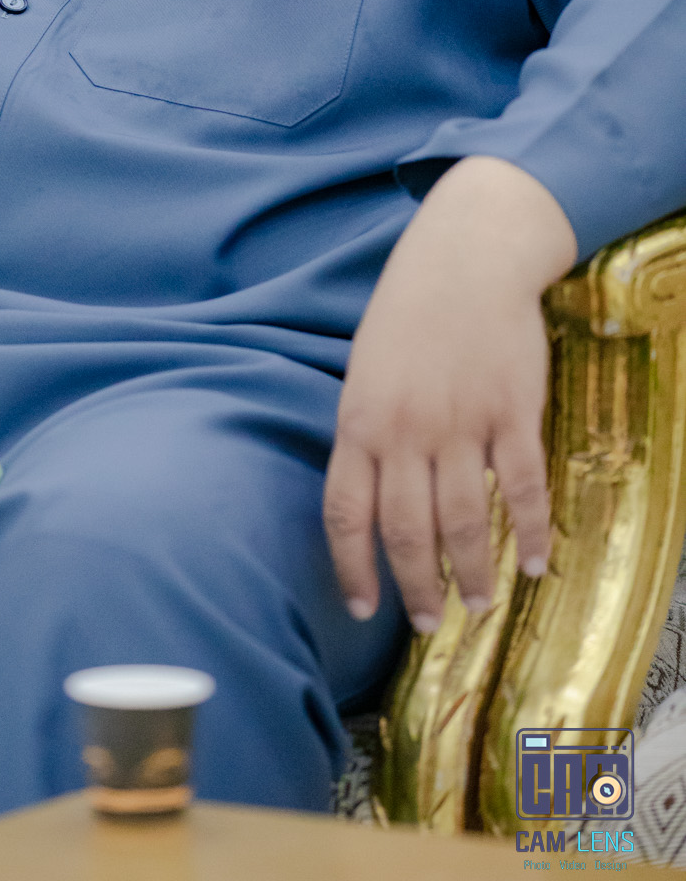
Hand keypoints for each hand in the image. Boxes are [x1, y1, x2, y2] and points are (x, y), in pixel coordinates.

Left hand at [323, 155, 576, 631]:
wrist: (465, 257)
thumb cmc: (408, 311)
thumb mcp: (364, 369)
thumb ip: (367, 432)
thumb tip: (370, 496)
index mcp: (358, 421)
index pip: (345, 515)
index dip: (353, 570)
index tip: (364, 608)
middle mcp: (404, 431)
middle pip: (406, 532)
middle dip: (416, 588)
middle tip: (428, 623)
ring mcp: (459, 424)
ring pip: (463, 522)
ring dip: (472, 574)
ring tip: (480, 605)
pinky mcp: (510, 414)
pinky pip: (520, 490)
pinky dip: (530, 534)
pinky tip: (535, 563)